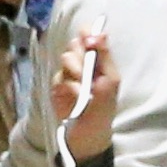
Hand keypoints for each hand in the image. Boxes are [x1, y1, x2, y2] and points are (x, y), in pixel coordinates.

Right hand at [52, 27, 117, 153]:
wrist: (88, 133)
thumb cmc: (103, 108)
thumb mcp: (110, 81)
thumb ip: (104, 56)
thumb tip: (100, 33)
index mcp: (97, 60)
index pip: (88, 37)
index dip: (86, 33)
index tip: (85, 37)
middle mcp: (81, 64)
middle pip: (74, 44)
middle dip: (80, 57)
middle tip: (86, 74)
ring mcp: (67, 75)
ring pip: (65, 59)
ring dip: (75, 74)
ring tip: (82, 91)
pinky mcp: (56, 87)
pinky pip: (58, 78)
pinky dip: (67, 89)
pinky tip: (74, 100)